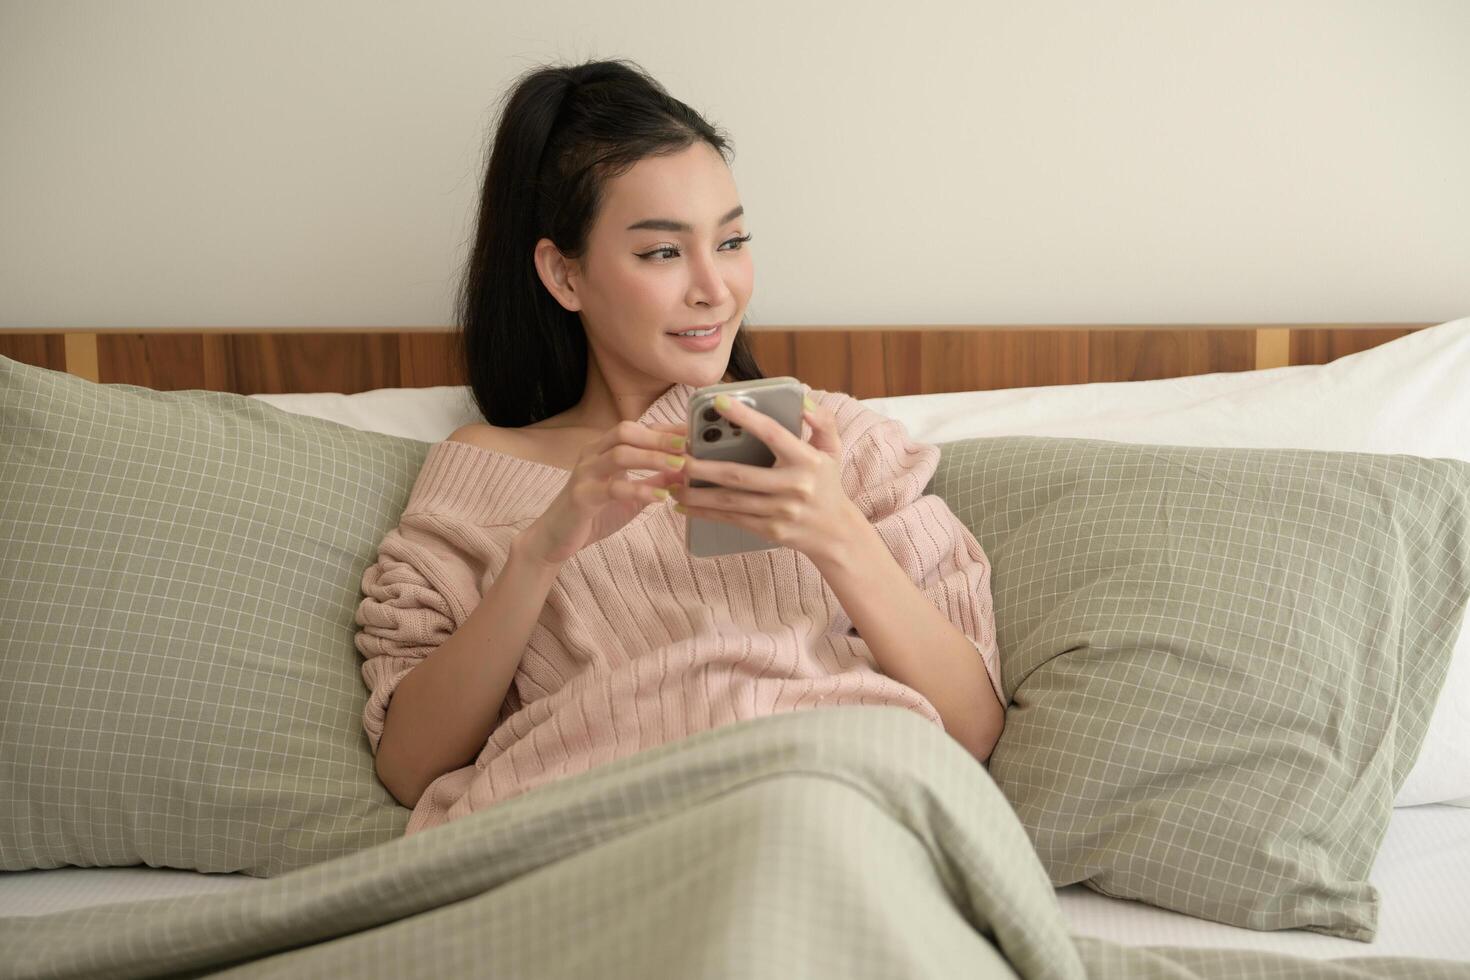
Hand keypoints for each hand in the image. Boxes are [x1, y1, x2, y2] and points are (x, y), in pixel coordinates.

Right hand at [518, 419, 690, 567]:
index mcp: (602, 449)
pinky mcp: (581, 497)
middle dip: (658, 437)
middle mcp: (591, 455)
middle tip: (687, 446)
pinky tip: (660, 497)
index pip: (636, 429)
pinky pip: (613, 488)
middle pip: (625, 432)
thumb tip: (685, 469)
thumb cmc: (593, 514)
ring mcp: (584, 474)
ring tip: (680, 466)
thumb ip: (654, 479)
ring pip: (619, 454)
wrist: (555, 539)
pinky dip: (640, 490)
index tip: (693, 434)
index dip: (665, 429)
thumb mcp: (630, 495)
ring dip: (653, 458)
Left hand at [670, 388, 866, 566]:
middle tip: (676, 458)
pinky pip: (732, 519)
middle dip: (703, 467)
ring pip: (730, 501)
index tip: (719, 401)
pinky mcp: (770, 530)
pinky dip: (705, 514)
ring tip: (671, 483)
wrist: (835, 532)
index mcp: (806, 460)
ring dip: (696, 494)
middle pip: (739, 475)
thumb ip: (822, 420)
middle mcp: (794, 486)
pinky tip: (684, 506)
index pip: (773, 434)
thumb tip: (801, 401)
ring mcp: (781, 511)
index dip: (746, 416)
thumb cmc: (827, 483)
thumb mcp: (832, 449)